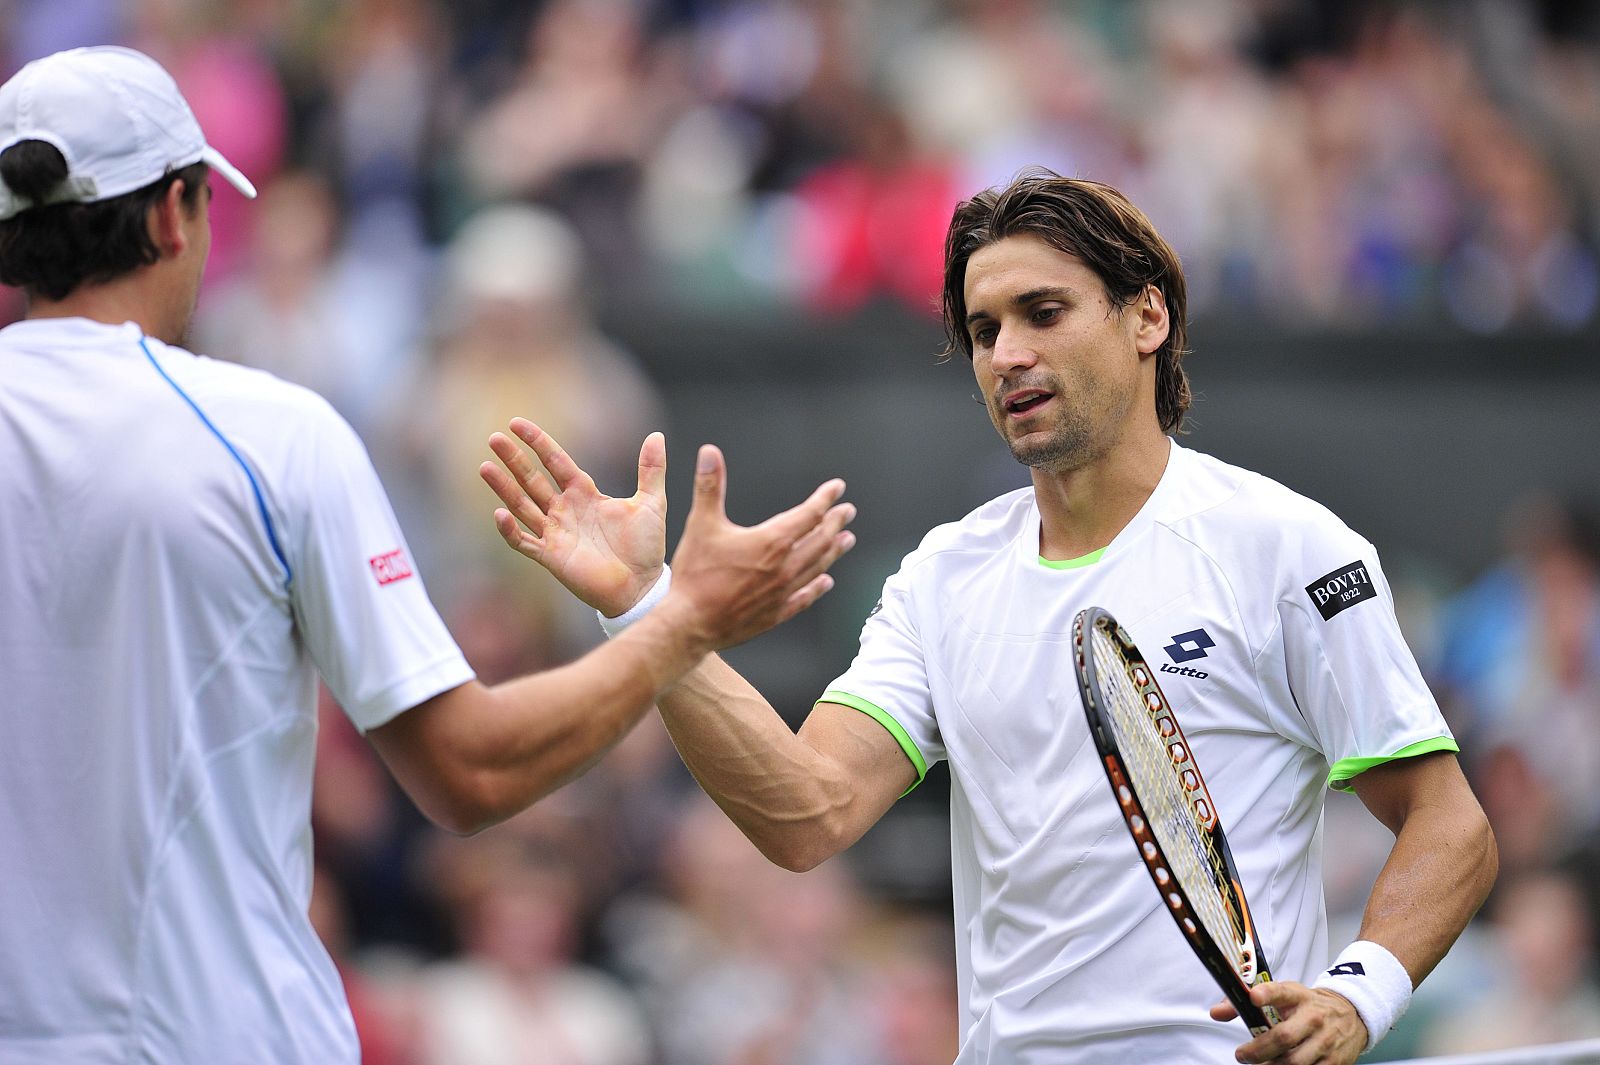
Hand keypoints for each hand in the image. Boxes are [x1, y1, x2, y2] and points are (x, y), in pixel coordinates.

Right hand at [480, 418, 667, 615]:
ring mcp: (555, 532)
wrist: (642, 586)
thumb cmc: (646, 547)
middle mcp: (565, 509)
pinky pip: (524, 541)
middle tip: (494, 439)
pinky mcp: (551, 556)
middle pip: (532, 479)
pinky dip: (510, 530)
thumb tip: (657, 436)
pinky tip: (499, 514)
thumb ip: (651, 469)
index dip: (538, 442)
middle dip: (513, 459)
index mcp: (585, 493)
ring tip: (485, 468)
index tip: (517, 424)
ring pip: (522, 505)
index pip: (556, 461)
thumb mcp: (651, 502)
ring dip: (504, 488)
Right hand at [653, 442, 855, 651]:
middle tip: (848, 512)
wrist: (691, 623)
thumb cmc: (695, 575)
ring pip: (817, 566)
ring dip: (834, 551)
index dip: (825, 499)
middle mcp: (785, 566)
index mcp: (772, 541)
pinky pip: (805, 597)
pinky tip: (825, 582)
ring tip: (846, 541)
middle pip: (820, 540)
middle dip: (835, 522)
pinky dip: (817, 587)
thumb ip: (709, 486)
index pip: (809, 514)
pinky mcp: (777, 613)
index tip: (837, 488)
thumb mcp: (701, 524)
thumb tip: (710, 454)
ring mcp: (783, 592)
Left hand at [1213, 982, 1366, 1064]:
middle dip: (1258, 1050)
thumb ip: (1247, 1003)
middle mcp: (1314, 1017)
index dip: (1267, 994)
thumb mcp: (1283, 996)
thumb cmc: (1307, 1005)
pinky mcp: (1334, 1062)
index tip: (1253, 997)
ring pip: (1295, 1061)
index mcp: (1298, 996)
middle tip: (1242, 1055)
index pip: (1281, 991)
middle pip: (1284, 1037)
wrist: (1351, 1015)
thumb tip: (1216, 1013)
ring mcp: (1325, 1041)